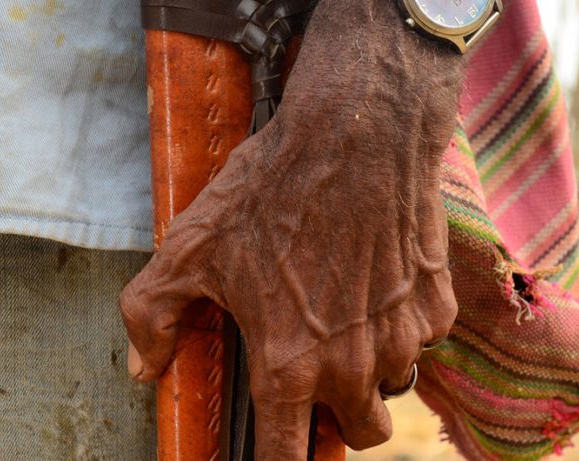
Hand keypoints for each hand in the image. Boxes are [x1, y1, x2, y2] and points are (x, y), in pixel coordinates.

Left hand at [122, 0, 464, 457]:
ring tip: (347, 321)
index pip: (285, 459)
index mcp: (287, 368)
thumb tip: (141, 369)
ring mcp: (402, 338)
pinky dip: (402, 324)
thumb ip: (153, 318)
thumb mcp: (188, 249)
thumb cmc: (269, 192)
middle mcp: (352, 367)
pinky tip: (377, 282)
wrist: (356, 134)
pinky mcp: (437, 304)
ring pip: (396, 388)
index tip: (274, 447)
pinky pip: (423, 339)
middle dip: (341, 421)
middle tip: (319, 377)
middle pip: (362, 436)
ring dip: (375, 372)